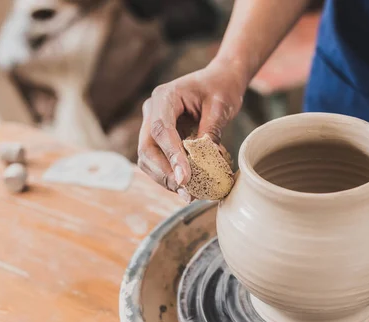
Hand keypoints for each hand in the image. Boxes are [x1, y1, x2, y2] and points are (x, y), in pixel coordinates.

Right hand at [137, 61, 245, 201]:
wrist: (219, 80)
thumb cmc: (220, 88)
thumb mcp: (221, 106)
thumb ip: (211, 131)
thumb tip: (206, 161)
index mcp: (165, 96)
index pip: (161, 130)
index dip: (171, 156)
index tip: (184, 178)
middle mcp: (153, 111)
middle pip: (147, 148)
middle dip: (165, 173)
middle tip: (187, 191)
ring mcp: (153, 125)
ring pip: (148, 159)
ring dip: (165, 179)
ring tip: (189, 194)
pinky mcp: (159, 138)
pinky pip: (158, 161)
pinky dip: (170, 176)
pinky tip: (188, 187)